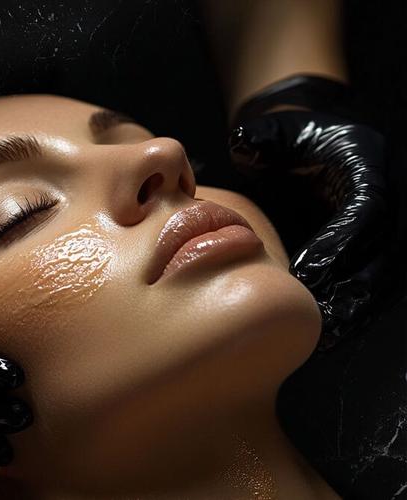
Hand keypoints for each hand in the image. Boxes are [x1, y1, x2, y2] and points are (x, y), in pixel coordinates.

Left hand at [229, 74, 393, 348]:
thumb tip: (243, 141)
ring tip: (329, 335)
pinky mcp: (372, 249)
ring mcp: (383, 228)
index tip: (310, 271)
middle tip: (320, 315)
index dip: (340, 244)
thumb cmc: (291, 138)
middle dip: (352, 286)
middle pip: (381, 252)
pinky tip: (329, 334)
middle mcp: (384, 201)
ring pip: (381, 276)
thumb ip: (261, 138)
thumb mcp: (277, 131)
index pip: (365, 213)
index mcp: (368, 169)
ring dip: (357, 306)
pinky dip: (352, 308)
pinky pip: (370, 284)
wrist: (309, 143)